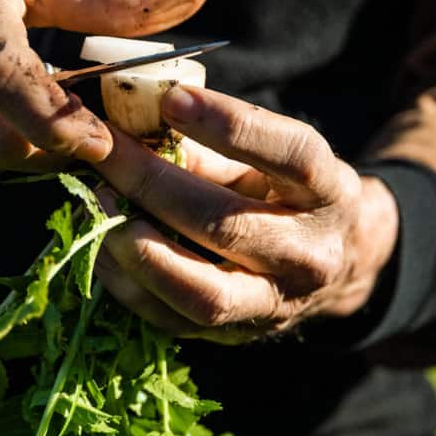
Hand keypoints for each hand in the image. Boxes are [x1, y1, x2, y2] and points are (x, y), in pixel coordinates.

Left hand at [92, 86, 398, 343]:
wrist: (338, 264)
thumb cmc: (290, 193)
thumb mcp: (271, 158)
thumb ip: (214, 146)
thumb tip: (140, 129)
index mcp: (327, 192)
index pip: (290, 156)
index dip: (230, 126)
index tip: (172, 100)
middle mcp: (309, 254)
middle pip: (227, 225)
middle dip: (152, 185)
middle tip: (103, 153)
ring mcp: (277, 303)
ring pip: (204, 293)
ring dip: (139, 251)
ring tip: (98, 207)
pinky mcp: (241, 335)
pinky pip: (177, 321)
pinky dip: (130, 286)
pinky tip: (103, 248)